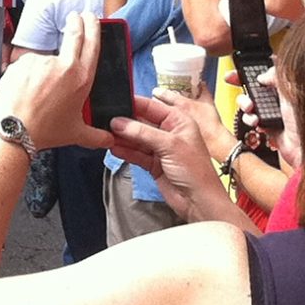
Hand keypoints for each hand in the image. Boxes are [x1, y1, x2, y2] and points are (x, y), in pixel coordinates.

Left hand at [0, 13, 108, 150]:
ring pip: (45, 60)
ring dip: (43, 70)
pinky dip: (27, 75)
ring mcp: (40, 62)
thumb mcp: (77, 134)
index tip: (91, 18)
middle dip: (76, 22)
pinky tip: (25, 91)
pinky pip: (27, 66)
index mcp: (80, 79)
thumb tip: (111, 139)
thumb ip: (97, 136)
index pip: (91, 44)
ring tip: (37, 94)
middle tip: (76, 16)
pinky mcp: (21, 62)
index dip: (93, 27)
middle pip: (73, 36)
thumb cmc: (45, 131)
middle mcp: (62, 66)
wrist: (14, 131)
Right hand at [109, 93, 250, 227]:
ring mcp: (160, 149)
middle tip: (106, 122)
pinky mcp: (153, 163)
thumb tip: (119, 122)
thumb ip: (143, 132)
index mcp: (178, 121)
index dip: (133, 104)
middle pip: (141, 122)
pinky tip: (114, 148)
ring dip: (122, 138)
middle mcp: (169, 133)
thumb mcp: (170, 145)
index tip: (115, 103)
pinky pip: (136, 153)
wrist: (198, 201)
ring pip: (136, 138)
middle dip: (124, 122)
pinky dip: (125, 151)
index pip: (151, 106)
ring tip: (106, 135)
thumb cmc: (196, 172)